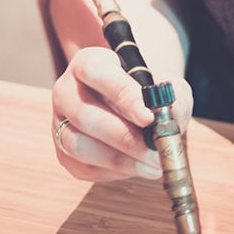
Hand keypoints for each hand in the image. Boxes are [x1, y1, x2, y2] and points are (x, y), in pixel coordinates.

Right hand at [51, 46, 193, 180]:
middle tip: (155, 151)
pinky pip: (82, 167)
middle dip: (124, 138)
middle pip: (85, 116)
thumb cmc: (151, 90)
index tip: (149, 117)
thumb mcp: (168, 85)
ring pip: (79, 145)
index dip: (123, 96)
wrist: (136, 105)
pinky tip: (138, 166)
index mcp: (89, 62)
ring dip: (120, 160)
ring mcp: (59, 122)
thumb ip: (174, 98)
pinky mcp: (63, 152)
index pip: (97, 73)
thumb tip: (170, 121)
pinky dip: (113, 171)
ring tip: (153, 165)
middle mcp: (66, 90)